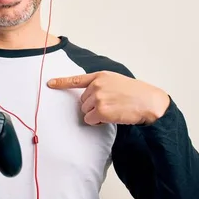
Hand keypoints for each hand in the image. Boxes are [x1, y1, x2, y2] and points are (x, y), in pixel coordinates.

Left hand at [47, 71, 169, 124]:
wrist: (149, 101)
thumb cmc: (135, 93)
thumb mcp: (116, 82)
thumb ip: (101, 85)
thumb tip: (87, 97)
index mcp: (100, 76)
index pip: (76, 79)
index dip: (61, 82)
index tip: (50, 83)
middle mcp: (97, 85)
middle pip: (82, 101)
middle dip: (93, 106)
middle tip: (111, 105)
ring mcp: (98, 98)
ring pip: (85, 112)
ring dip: (96, 115)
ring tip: (113, 110)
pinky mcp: (101, 111)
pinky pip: (90, 120)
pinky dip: (98, 122)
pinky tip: (112, 116)